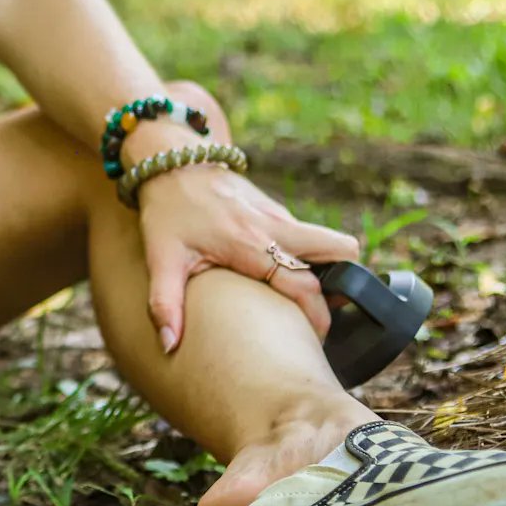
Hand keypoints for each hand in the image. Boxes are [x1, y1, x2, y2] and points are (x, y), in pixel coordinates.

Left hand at [136, 162, 360, 352]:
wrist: (170, 161)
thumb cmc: (166, 211)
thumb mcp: (160, 259)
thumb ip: (164, 304)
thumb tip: (167, 344)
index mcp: (250, 243)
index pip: (304, 284)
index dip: (317, 316)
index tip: (314, 339)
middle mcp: (273, 226)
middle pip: (339, 249)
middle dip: (345, 282)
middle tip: (323, 310)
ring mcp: (277, 214)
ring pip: (326, 240)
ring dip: (326, 267)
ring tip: (306, 297)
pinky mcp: (274, 208)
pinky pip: (303, 235)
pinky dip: (305, 254)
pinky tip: (281, 272)